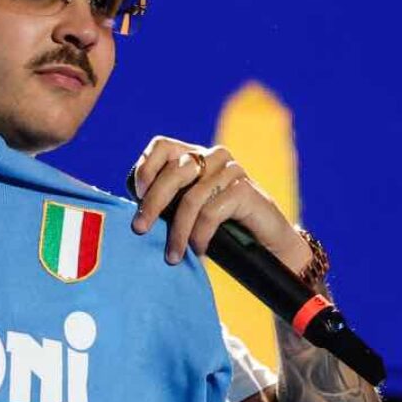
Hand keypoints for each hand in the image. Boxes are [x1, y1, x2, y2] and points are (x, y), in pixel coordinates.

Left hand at [129, 136, 312, 273]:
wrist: (267, 244)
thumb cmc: (220, 229)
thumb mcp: (187, 211)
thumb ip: (167, 202)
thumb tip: (134, 210)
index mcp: (194, 155)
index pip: (162, 145)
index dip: (145, 168)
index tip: (136, 196)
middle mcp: (212, 156)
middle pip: (173, 172)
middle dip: (152, 203)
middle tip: (139, 230)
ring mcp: (231, 170)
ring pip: (191, 198)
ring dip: (178, 232)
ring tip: (172, 256)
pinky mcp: (244, 189)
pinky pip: (211, 212)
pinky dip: (200, 235)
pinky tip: (198, 251)